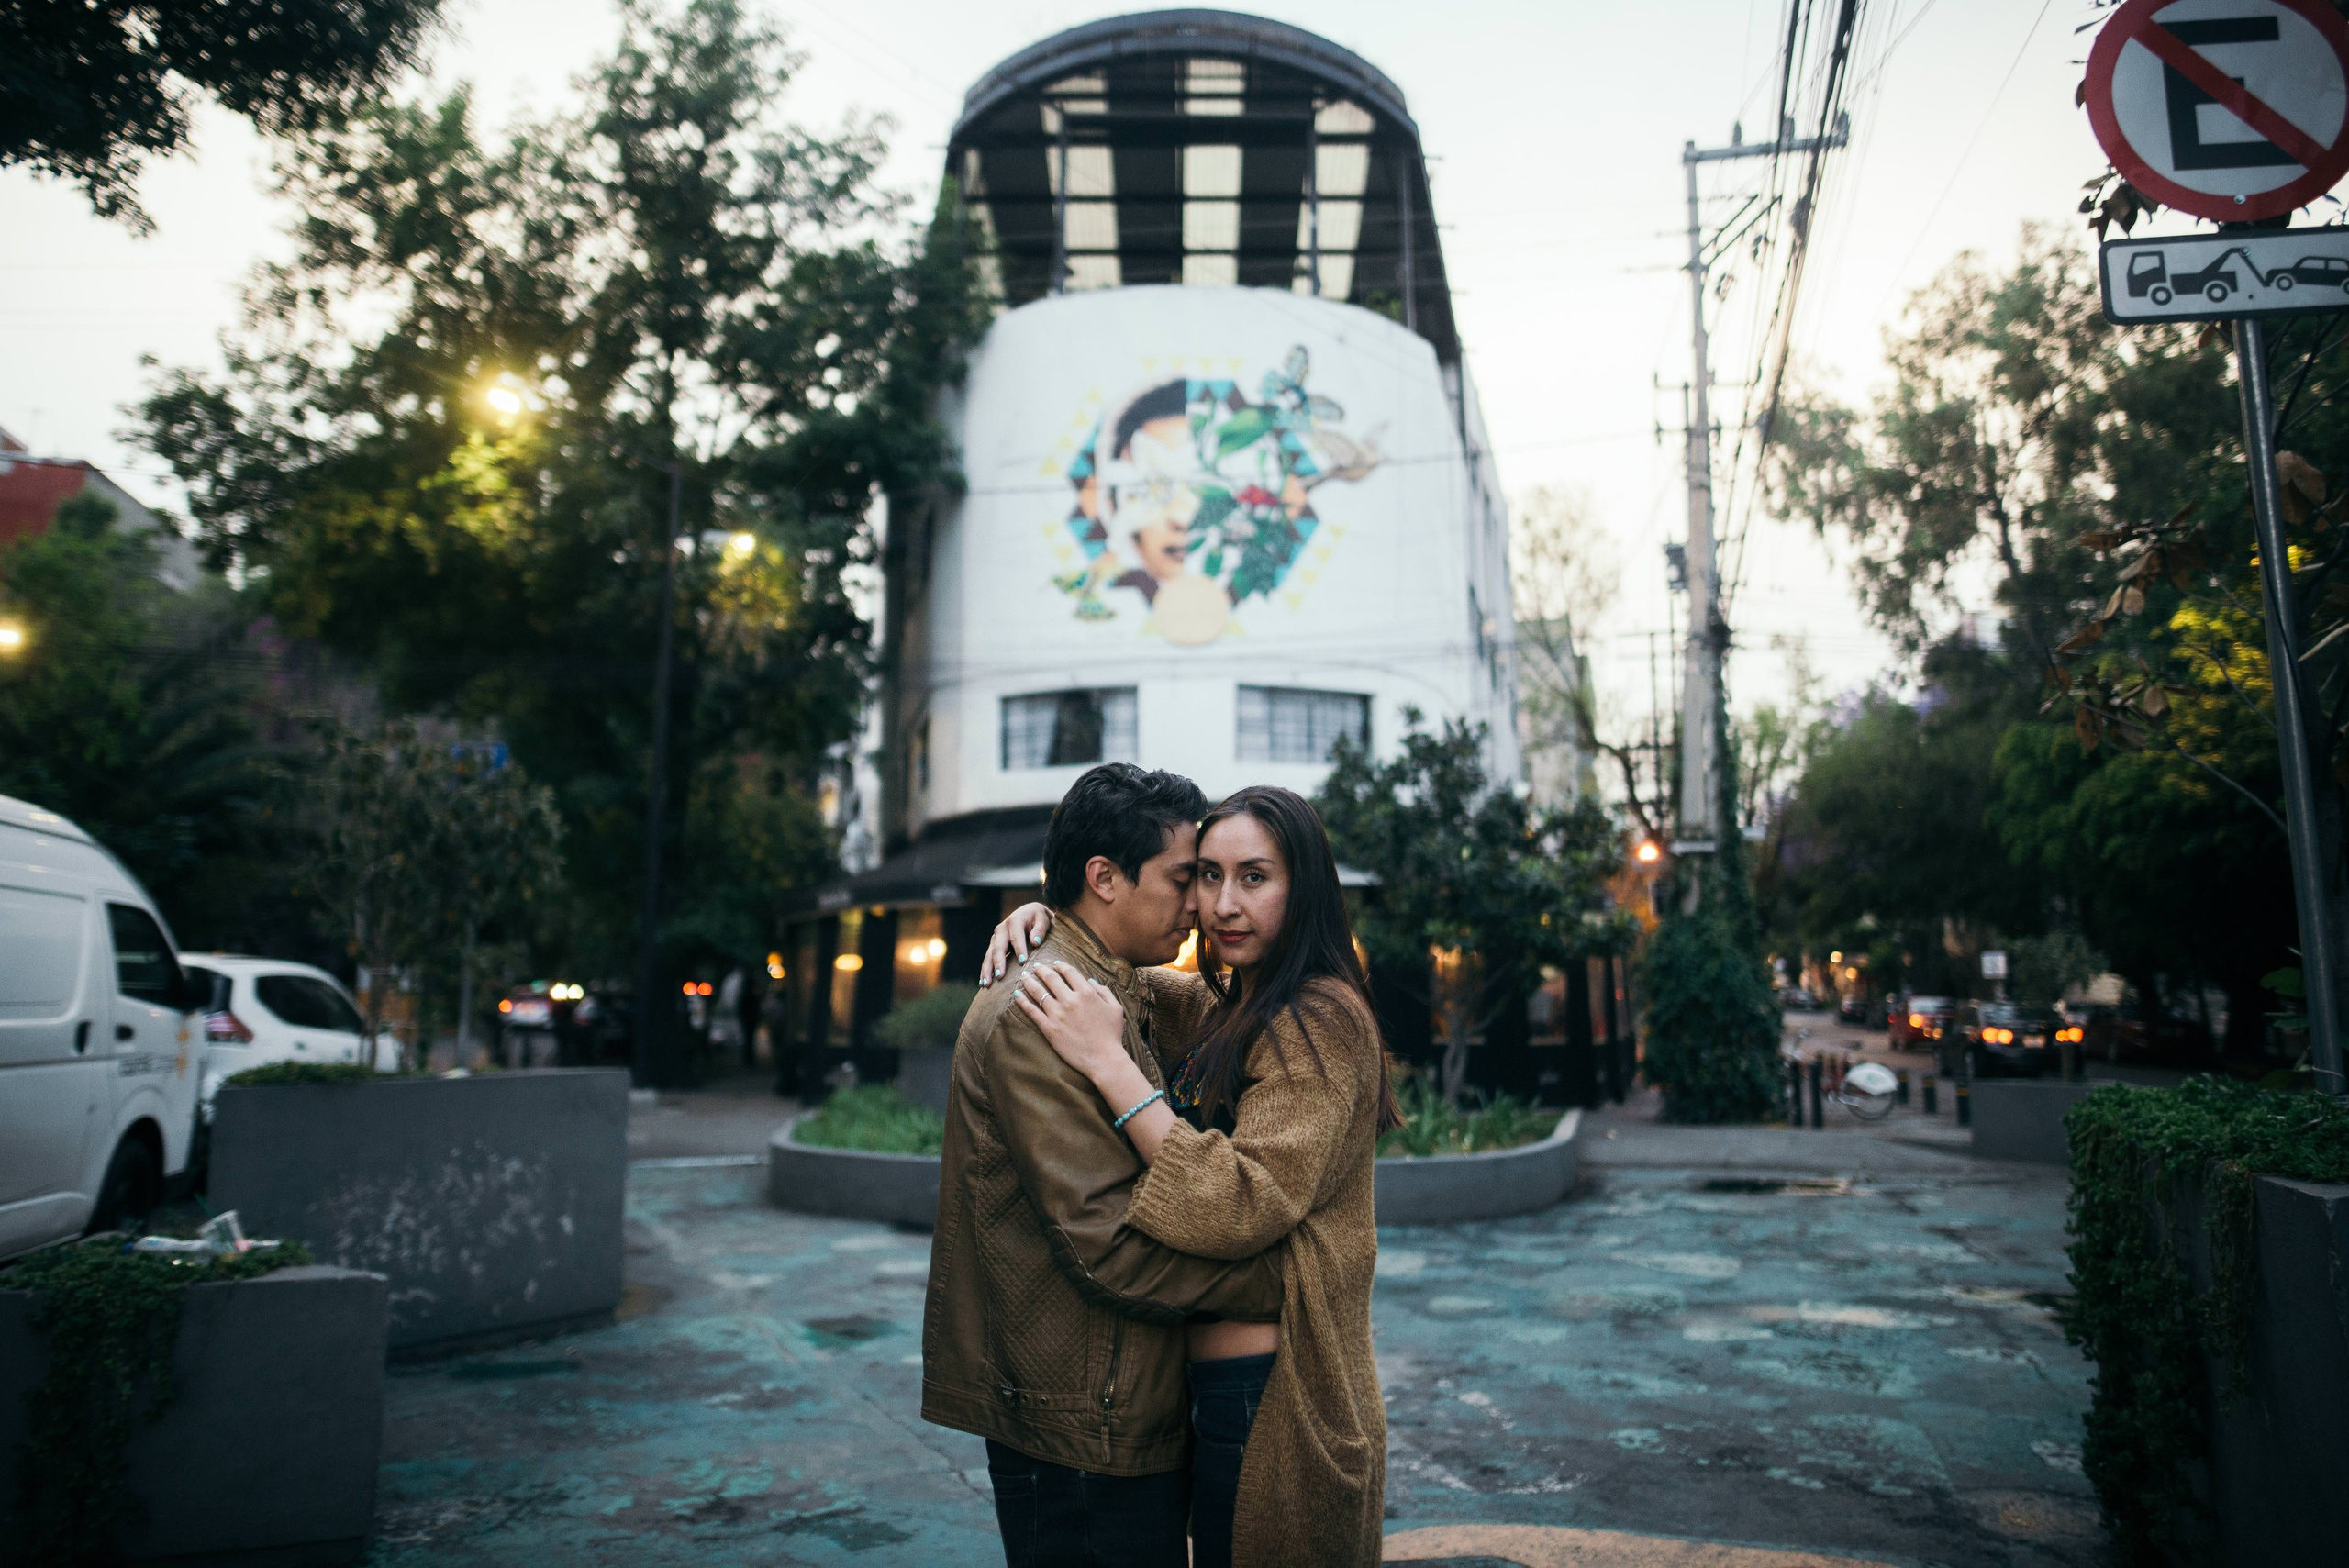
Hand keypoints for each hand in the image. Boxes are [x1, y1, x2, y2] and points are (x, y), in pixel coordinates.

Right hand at [980, 901, 1052, 984]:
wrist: (1027, 913)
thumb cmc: (1037, 918)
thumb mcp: (1042, 918)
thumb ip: (1040, 929)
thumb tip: (1035, 942)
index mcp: (1014, 921)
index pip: (1016, 937)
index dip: (1019, 949)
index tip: (1022, 962)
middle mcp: (1002, 929)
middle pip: (998, 947)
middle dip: (998, 962)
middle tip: (1000, 976)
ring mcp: (995, 938)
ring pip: (989, 955)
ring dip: (987, 970)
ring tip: (986, 984)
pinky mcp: (993, 945)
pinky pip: (987, 959)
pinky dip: (985, 971)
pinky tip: (983, 983)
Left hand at [1011, 961, 1129, 1084]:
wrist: (1103, 1059)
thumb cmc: (1112, 1035)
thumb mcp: (1115, 1008)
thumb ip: (1103, 991)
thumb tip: (1090, 980)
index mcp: (1087, 993)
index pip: (1069, 972)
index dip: (1060, 966)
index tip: (1055, 964)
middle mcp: (1070, 1000)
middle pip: (1050, 978)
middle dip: (1041, 969)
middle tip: (1036, 966)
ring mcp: (1057, 1014)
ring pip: (1038, 992)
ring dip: (1029, 981)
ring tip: (1024, 976)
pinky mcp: (1049, 1028)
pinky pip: (1032, 1011)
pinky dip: (1022, 1001)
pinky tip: (1017, 994)